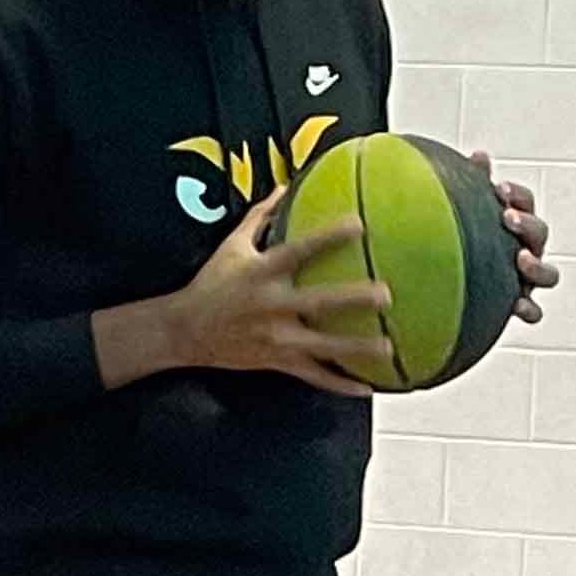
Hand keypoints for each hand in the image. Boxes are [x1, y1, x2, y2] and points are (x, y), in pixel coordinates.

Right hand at [168, 190, 394, 392]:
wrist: (186, 330)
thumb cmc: (212, 283)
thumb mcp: (232, 246)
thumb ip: (259, 217)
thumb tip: (282, 187)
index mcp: (262, 272)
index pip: (300, 250)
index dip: (328, 237)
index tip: (359, 225)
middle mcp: (272, 306)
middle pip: (318, 302)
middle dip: (352, 298)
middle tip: (386, 294)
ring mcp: (277, 338)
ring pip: (323, 346)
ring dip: (356, 349)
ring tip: (389, 348)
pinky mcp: (278, 362)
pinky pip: (314, 376)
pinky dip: (340, 385)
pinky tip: (367, 388)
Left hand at [468, 154, 558, 323]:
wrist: (451, 290)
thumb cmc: (464, 245)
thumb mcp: (467, 214)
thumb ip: (474, 185)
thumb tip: (479, 156)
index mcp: (515, 223)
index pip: (525, 202)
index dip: (517, 195)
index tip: (499, 189)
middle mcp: (528, 249)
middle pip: (540, 233)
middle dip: (526, 224)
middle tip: (507, 217)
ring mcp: (528, 280)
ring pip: (549, 275)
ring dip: (537, 266)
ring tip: (520, 259)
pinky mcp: (521, 306)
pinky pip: (534, 312)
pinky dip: (529, 309)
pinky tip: (516, 306)